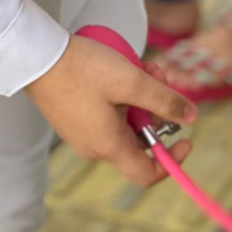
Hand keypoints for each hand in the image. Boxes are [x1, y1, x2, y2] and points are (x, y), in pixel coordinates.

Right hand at [24, 35, 195, 186]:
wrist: (39, 58)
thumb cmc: (83, 69)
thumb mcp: (132, 81)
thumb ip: (164, 100)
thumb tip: (192, 117)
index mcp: (109, 145)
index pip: (146, 173)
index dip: (171, 160)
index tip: (186, 136)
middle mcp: (96, 146)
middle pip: (141, 137)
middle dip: (157, 107)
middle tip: (159, 74)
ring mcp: (85, 132)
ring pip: (128, 119)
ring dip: (143, 94)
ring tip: (143, 65)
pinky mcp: (78, 117)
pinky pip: (111, 112)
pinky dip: (125, 93)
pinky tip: (125, 67)